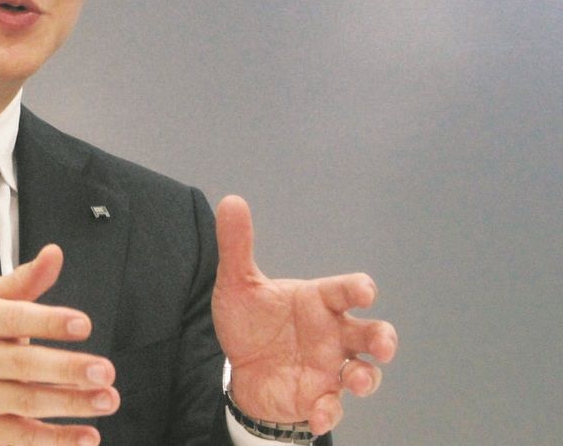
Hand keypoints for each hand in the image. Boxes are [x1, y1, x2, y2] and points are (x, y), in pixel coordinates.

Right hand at [0, 244, 118, 445]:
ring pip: (29, 401)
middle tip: (105, 369)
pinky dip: (57, 438)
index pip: (15, 319)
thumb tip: (55, 254)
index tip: (83, 324)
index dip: (49, 321)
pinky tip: (87, 435)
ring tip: (108, 399)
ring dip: (72, 403)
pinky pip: (24, 437)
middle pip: (25, 364)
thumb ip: (23, 282)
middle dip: (68, 368)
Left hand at [212, 195, 397, 435]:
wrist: (240, 367)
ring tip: (354, 379)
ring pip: (364, 373)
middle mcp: (333, 334)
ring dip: (366, 377)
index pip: (346, 291)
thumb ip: (237, 246)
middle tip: (382, 344)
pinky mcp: (318, 397)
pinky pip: (332, 407)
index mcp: (318, 302)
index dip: (359, 289)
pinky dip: (329, 412)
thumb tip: (231, 201)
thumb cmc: (251, 322)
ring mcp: (330, 367)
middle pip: (372, 334)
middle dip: (384, 338)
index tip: (364, 292)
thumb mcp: (238, 284)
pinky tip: (317, 415)